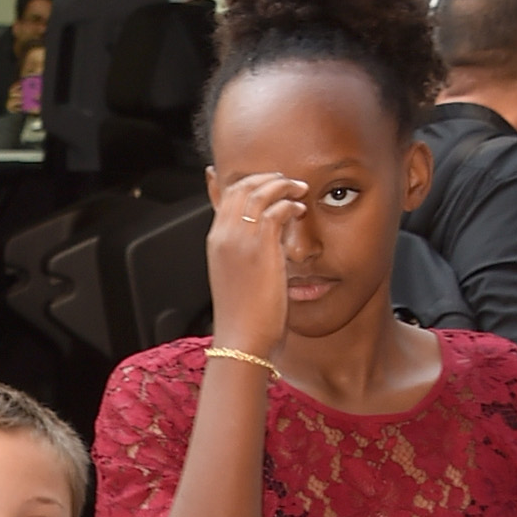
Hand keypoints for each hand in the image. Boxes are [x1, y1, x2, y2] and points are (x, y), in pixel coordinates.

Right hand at [205, 171, 306, 360]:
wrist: (241, 339)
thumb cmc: (243, 316)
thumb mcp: (236, 277)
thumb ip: (246, 252)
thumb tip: (267, 237)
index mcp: (216, 241)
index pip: (227, 196)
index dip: (249, 182)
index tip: (267, 181)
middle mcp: (224, 235)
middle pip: (242, 186)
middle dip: (268, 178)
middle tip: (287, 182)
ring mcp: (241, 238)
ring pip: (260, 192)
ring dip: (283, 186)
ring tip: (299, 190)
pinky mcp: (261, 246)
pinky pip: (277, 209)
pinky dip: (291, 204)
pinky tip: (300, 210)